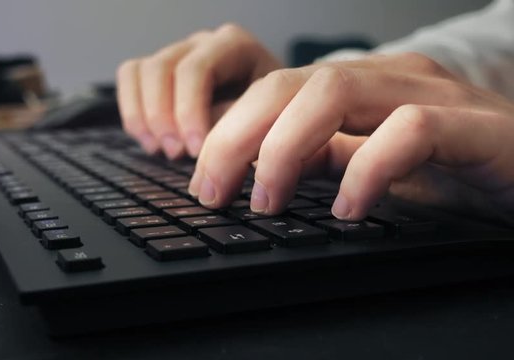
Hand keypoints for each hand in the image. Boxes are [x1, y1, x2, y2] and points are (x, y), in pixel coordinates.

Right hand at [116, 23, 280, 158]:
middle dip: (164, 117)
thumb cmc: (270, 115)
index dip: (188, 111)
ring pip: (140, 72)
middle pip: (162, 68)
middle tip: (176, 153)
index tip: (196, 150)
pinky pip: (129, 77)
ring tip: (162, 150)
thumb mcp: (264, 117)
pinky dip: (132, 110)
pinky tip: (149, 139)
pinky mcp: (158, 71)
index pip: (196, 69)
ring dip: (145, 117)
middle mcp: (202, 44)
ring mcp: (177, 53)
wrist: (272, 111)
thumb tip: (203, 140)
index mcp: (233, 46)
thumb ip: (233, 123)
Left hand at [187, 52, 513, 222]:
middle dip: (238, 138)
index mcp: (362, 87)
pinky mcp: (475, 127)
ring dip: (286, 148)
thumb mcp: (374, 163)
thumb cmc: (460, 166)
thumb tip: (265, 171)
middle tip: (214, 192)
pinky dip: (368, 170)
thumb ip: (326, 157)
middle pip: (290, 84)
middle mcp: (390, 79)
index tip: (204, 181)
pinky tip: (349, 209)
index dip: (229, 132)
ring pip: (337, 92)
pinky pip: (410, 132)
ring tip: (267, 201)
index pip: (274, 91)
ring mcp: (433, 97)